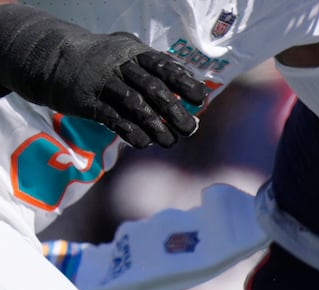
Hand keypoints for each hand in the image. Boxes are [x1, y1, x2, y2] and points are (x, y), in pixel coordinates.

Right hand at [0, 7, 207, 147]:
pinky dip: (132, 132)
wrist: (52, 59)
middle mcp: (118, 65)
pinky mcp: (86, 100)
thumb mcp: (128, 55)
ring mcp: (101, 82)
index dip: (184, 83)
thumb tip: (194, 97)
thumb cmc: (103, 63)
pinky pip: (113, 118)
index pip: (163, 66)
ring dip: (156, 126)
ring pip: (135, 105)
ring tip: (169, 141)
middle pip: (153, 88)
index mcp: (133, 52)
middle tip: (190, 129)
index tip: (200, 99)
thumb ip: (157, 71)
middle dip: (175, 111)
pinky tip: (143, 142)